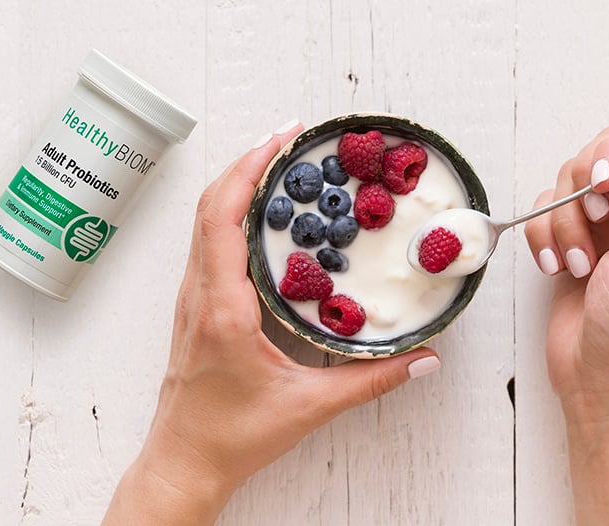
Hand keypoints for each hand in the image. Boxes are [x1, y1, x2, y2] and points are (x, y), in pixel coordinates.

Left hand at [102, 122, 441, 525]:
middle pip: (210, 205)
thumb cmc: (232, 436)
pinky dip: (231, 213)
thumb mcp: (309, 407)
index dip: (250, 169)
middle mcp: (201, 294)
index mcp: (224, 308)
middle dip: (248, 162)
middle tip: (291, 139)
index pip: (224, 217)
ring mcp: (193, 299)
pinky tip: (264, 217)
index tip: (283, 140)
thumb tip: (423, 359)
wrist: (184, 461)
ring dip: (237, 185)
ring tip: (280, 166)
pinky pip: (209, 244)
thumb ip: (372, 381)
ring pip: (205, 222)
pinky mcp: (198, 308)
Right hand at [524, 126, 608, 524]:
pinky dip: (544, 239)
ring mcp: (605, 229)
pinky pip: (545, 214)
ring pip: (568, 185)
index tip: (603, 182)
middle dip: (585, 189)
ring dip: (563, 223)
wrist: (597, 380)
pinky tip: (557, 270)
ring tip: (578, 264)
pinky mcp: (571, 242)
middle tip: (594, 223)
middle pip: (604, 157)